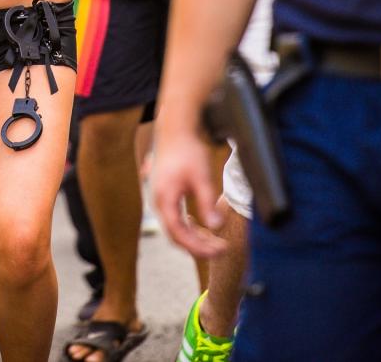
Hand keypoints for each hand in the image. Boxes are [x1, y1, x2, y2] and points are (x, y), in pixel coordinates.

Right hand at [150, 126, 227, 258]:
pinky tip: (203, 227)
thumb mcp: (202, 177)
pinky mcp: (165, 195)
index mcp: (165, 200)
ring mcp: (160, 199)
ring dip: (195, 237)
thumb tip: (216, 227)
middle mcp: (158, 203)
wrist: (175, 130)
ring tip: (216, 241)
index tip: (219, 250)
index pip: (179, 235)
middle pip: (176, 236)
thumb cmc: (188, 150)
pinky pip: (176, 219)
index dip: (199, 247)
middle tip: (222, 248)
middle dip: (199, 246)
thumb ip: (207, 203)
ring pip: (176, 228)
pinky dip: (190, 227)